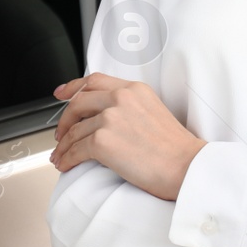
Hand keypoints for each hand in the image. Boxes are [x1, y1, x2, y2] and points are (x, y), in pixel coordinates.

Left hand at [48, 73, 205, 200]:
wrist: (185, 166)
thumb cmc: (174, 148)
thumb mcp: (153, 112)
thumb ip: (128, 107)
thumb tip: (103, 118)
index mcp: (135, 89)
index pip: (95, 80)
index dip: (73, 87)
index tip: (61, 93)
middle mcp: (121, 98)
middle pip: (78, 102)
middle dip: (64, 120)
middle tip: (61, 133)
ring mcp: (110, 117)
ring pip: (74, 130)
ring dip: (63, 146)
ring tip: (62, 156)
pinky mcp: (102, 140)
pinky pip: (75, 149)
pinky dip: (66, 159)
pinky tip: (66, 164)